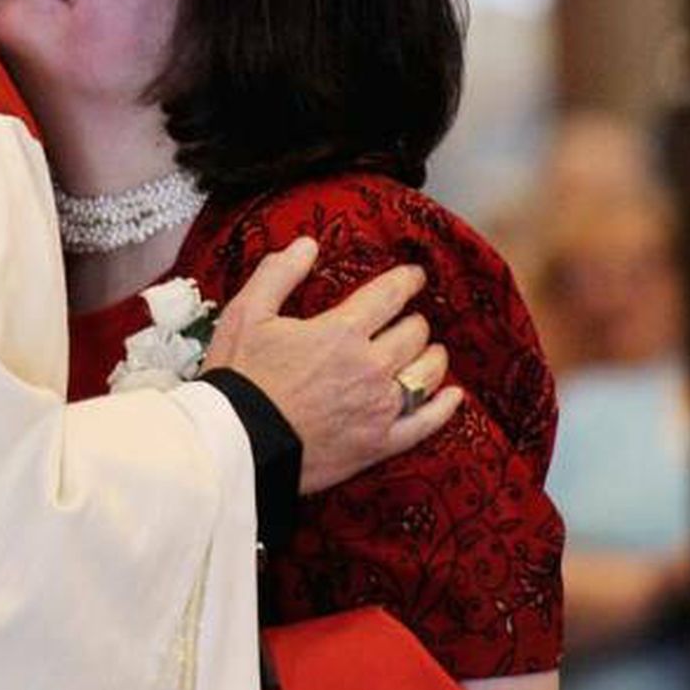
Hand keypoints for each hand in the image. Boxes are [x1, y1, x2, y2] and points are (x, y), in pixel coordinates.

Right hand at [203, 237, 462, 493]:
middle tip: (409, 319)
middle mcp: (370, 367)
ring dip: (432, 357)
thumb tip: (306, 245)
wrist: (237, 444)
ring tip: (430, 351)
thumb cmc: (239, 378)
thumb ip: (278, 274)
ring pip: (426, 373)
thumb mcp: (246, 314)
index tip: (414, 276)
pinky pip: (425, 423)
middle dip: (414, 321)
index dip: (406, 280)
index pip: (390, 295)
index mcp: (341, 332)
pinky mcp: (378, 444)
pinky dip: (443, 408)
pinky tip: (452, 396)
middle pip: (413, 333)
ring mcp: (378, 408)